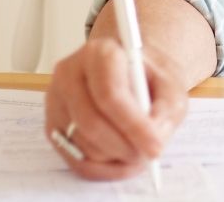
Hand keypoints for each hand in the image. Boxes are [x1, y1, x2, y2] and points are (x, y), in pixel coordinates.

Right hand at [45, 36, 188, 179]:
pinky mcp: (52, 127)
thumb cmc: (149, 79)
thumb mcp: (170, 86)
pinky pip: (74, 159)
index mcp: (99, 54)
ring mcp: (56, 102)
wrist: (131, 74)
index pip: (110, 94)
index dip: (133, 125)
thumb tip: (153, 138)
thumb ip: (166, 109)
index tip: (155, 147)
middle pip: (92, 123)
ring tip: (137, 151)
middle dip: (124, 147)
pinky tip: (121, 160)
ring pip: (82, 144)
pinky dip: (102, 168)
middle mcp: (69, 75)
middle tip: (147, 156)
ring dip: (114, 158)